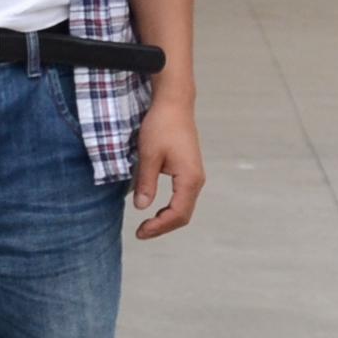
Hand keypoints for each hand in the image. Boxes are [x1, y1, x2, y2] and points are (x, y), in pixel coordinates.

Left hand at [130, 89, 203, 238]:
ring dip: (166, 218)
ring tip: (146, 225)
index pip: (177, 214)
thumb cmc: (161, 126)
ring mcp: (194, 175)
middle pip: (183, 214)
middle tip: (141, 233)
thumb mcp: (148, 154)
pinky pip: (182, 196)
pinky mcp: (189, 170)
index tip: (140, 232)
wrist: (174, 104)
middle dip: (163, 226)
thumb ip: (146, 182)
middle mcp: (196, 180)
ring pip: (184, 207)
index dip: (159, 227)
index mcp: (189, 179)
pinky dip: (170, 207)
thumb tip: (142, 207)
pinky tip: (155, 209)